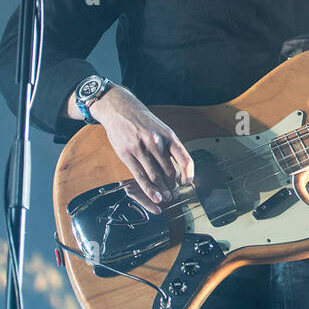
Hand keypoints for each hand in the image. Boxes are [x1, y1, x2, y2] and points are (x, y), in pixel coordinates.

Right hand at [91, 87, 193, 212]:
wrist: (120, 109)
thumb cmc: (143, 122)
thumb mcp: (162, 130)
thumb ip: (170, 148)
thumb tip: (179, 169)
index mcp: (169, 136)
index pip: (185, 159)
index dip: (188, 174)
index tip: (186, 182)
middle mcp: (156, 142)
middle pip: (169, 172)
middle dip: (172, 186)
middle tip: (173, 194)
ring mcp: (141, 148)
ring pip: (155, 176)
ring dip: (162, 190)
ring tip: (165, 198)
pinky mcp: (127, 154)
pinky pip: (140, 176)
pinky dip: (149, 189)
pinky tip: (155, 197)